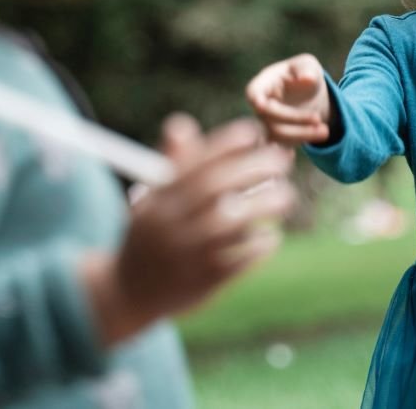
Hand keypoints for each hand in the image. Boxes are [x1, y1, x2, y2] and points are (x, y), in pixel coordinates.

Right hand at [83, 113, 295, 344]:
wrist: (128, 291)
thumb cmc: (150, 235)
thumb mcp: (151, 200)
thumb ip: (171, 165)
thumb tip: (182, 124)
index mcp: (158, 198)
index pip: (193, 162)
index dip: (224, 144)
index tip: (252, 132)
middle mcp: (169, 221)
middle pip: (214, 185)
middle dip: (252, 167)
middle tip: (282, 159)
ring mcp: (185, 253)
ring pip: (229, 222)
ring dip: (264, 205)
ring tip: (286, 196)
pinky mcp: (201, 281)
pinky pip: (237, 259)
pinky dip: (258, 245)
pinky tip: (270, 236)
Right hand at [245, 53, 332, 144]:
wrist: (311, 94)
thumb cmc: (305, 73)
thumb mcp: (308, 65)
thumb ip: (306, 69)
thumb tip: (307, 78)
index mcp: (262, 85)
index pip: (254, 95)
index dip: (261, 104)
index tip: (268, 107)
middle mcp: (260, 106)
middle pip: (268, 119)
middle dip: (294, 120)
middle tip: (319, 120)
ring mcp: (266, 123)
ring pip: (277, 136)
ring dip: (301, 135)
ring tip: (325, 131)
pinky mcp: (277, 137)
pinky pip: (284, 144)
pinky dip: (302, 140)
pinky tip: (319, 134)